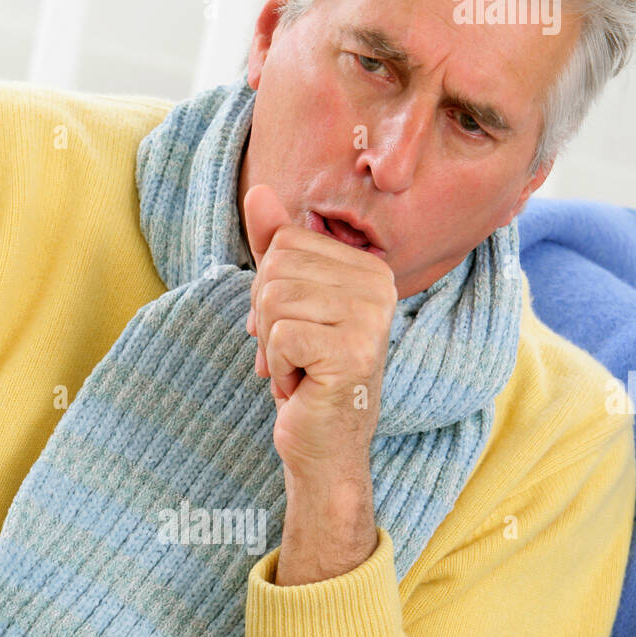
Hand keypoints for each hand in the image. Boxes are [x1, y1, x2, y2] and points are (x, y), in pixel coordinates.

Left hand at [244, 184, 397, 488]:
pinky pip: (280, 335)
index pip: (285, 242)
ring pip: (274, 299)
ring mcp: (370, 318)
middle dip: (267, 317)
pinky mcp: (353, 351)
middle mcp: (379, 285)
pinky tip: (301, 386)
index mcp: (369, 267)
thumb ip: (274, 246)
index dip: (269, 289)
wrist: (325, 445)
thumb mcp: (287, 303)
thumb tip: (257, 191)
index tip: (292, 329)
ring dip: (272, 345)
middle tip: (293, 354)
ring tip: (300, 369)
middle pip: (276, 267)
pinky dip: (278, 366)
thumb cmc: (308, 374)